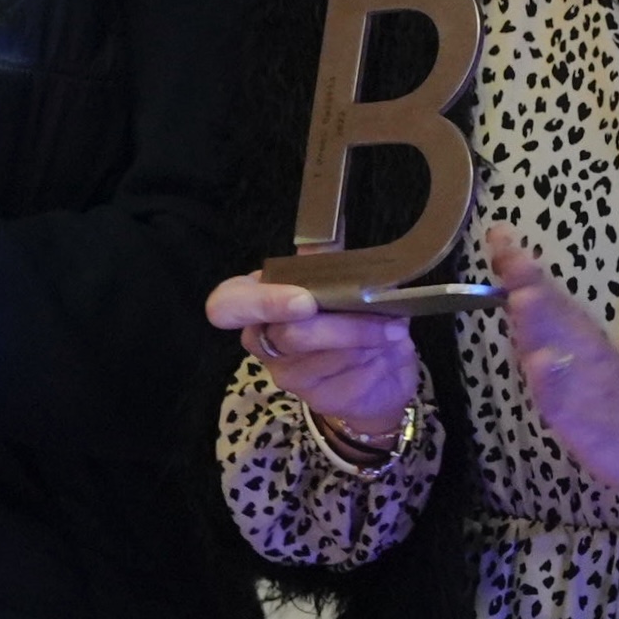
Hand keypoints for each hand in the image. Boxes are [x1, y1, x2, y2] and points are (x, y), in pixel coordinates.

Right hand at [205, 273, 419, 438]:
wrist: (379, 372)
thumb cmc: (348, 319)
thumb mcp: (338, 283)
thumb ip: (327, 256)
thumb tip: (330, 218)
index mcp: (256, 304)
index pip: (225, 306)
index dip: (261, 303)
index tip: (304, 300)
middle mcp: (263, 342)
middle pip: (290, 335)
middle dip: (343, 324)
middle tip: (381, 311)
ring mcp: (288, 376)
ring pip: (328, 357)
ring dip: (369, 338)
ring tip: (393, 328)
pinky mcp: (319, 400)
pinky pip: (350, 378)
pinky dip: (379, 359)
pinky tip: (388, 350)